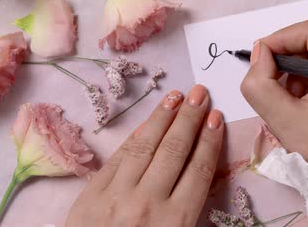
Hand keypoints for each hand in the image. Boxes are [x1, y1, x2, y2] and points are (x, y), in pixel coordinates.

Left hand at [66, 85, 223, 226]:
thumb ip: (188, 210)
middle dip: (190, 118)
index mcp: (175, 221)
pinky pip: (118, 157)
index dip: (209, 140)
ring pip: (145, 146)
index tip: (216, 118)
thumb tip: (199, 170)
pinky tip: (148, 122)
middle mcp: (148, 203)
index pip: (198, 169)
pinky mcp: (91, 194)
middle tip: (201, 93)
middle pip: (175, 150)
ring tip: (177, 97)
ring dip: (163, 118)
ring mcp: (116, 196)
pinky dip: (136, 136)